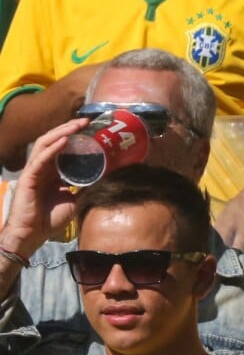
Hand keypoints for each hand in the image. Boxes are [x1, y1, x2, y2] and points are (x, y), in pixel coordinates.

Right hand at [0, 116, 90, 256]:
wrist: (33, 234)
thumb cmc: (50, 219)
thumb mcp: (74, 200)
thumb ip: (84, 188)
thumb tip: (104, 180)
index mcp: (53, 171)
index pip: (64, 148)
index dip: (76, 138)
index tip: (93, 130)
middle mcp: (43, 167)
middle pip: (55, 141)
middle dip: (70, 129)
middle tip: (87, 120)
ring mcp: (34, 170)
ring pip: (46, 144)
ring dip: (62, 132)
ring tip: (77, 124)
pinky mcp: (29, 176)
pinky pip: (40, 158)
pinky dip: (53, 148)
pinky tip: (63, 140)